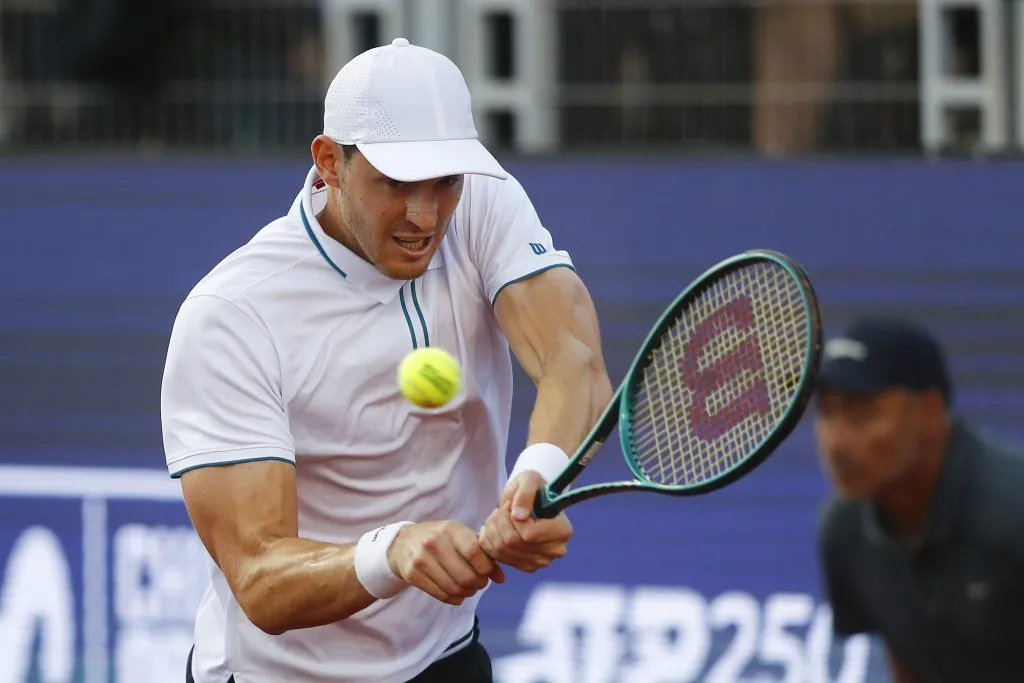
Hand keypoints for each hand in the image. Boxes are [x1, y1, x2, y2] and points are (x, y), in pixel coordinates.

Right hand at [387, 520, 504, 605]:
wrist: (403, 542)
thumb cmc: (440, 538)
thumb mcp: (461, 537)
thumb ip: (483, 554)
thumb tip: (501, 579)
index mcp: (450, 529)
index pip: (474, 552)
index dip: (486, 567)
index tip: (487, 571)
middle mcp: (434, 543)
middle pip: (466, 575)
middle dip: (479, 584)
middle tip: (480, 582)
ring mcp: (421, 559)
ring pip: (454, 588)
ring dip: (468, 593)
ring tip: (469, 588)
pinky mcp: (412, 575)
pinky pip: (441, 595)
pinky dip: (455, 598)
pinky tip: (458, 593)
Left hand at [478, 471, 572, 572]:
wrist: (529, 500)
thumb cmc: (533, 488)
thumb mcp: (530, 479)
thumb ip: (525, 493)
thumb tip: (519, 516)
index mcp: (562, 530)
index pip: (530, 534)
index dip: (512, 519)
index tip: (511, 505)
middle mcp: (555, 550)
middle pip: (513, 543)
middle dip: (499, 522)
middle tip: (501, 509)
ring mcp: (540, 562)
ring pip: (502, 550)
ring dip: (492, 529)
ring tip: (498, 516)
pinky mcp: (526, 567)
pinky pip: (496, 557)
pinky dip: (489, 541)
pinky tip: (494, 528)